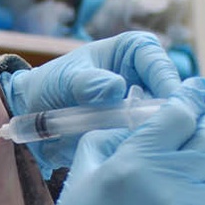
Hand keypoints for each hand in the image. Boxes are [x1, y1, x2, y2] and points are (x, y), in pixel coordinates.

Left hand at [0, 31, 182, 173]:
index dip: (167, 86)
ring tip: (133, 146)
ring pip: (161, 121)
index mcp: (135, 50)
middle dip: (163, 117)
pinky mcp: (136, 129)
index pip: (160, 66)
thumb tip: (115, 87)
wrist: (34, 112)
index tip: (165, 109)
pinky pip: (147, 139)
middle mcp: (146, 77)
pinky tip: (127, 154)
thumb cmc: (51, 84)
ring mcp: (144, 105)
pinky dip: (139, 148)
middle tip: (152, 134)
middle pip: (170, 98)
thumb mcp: (65, 79)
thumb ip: (87, 83)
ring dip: (149, 135)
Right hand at [33, 83, 204, 204]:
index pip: (179, 115)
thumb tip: (140, 120)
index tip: (192, 88)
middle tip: (199, 111)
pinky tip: (197, 172)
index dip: (188, 96)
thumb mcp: (85, 167)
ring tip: (199, 142)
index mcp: (135, 164)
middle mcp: (168, 183)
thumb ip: (113, 135)